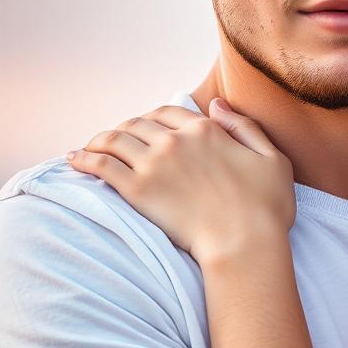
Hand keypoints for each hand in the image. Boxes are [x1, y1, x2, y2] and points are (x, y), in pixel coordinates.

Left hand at [67, 99, 294, 261]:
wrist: (244, 243)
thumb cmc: (266, 207)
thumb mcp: (273, 158)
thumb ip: (244, 126)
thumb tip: (215, 104)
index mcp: (206, 130)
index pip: (168, 112)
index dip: (152, 117)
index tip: (145, 126)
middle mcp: (176, 141)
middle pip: (137, 124)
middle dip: (124, 128)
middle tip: (115, 139)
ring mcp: (154, 164)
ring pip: (115, 139)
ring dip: (99, 140)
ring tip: (89, 147)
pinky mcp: (138, 191)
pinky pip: (102, 165)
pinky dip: (84, 159)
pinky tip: (74, 159)